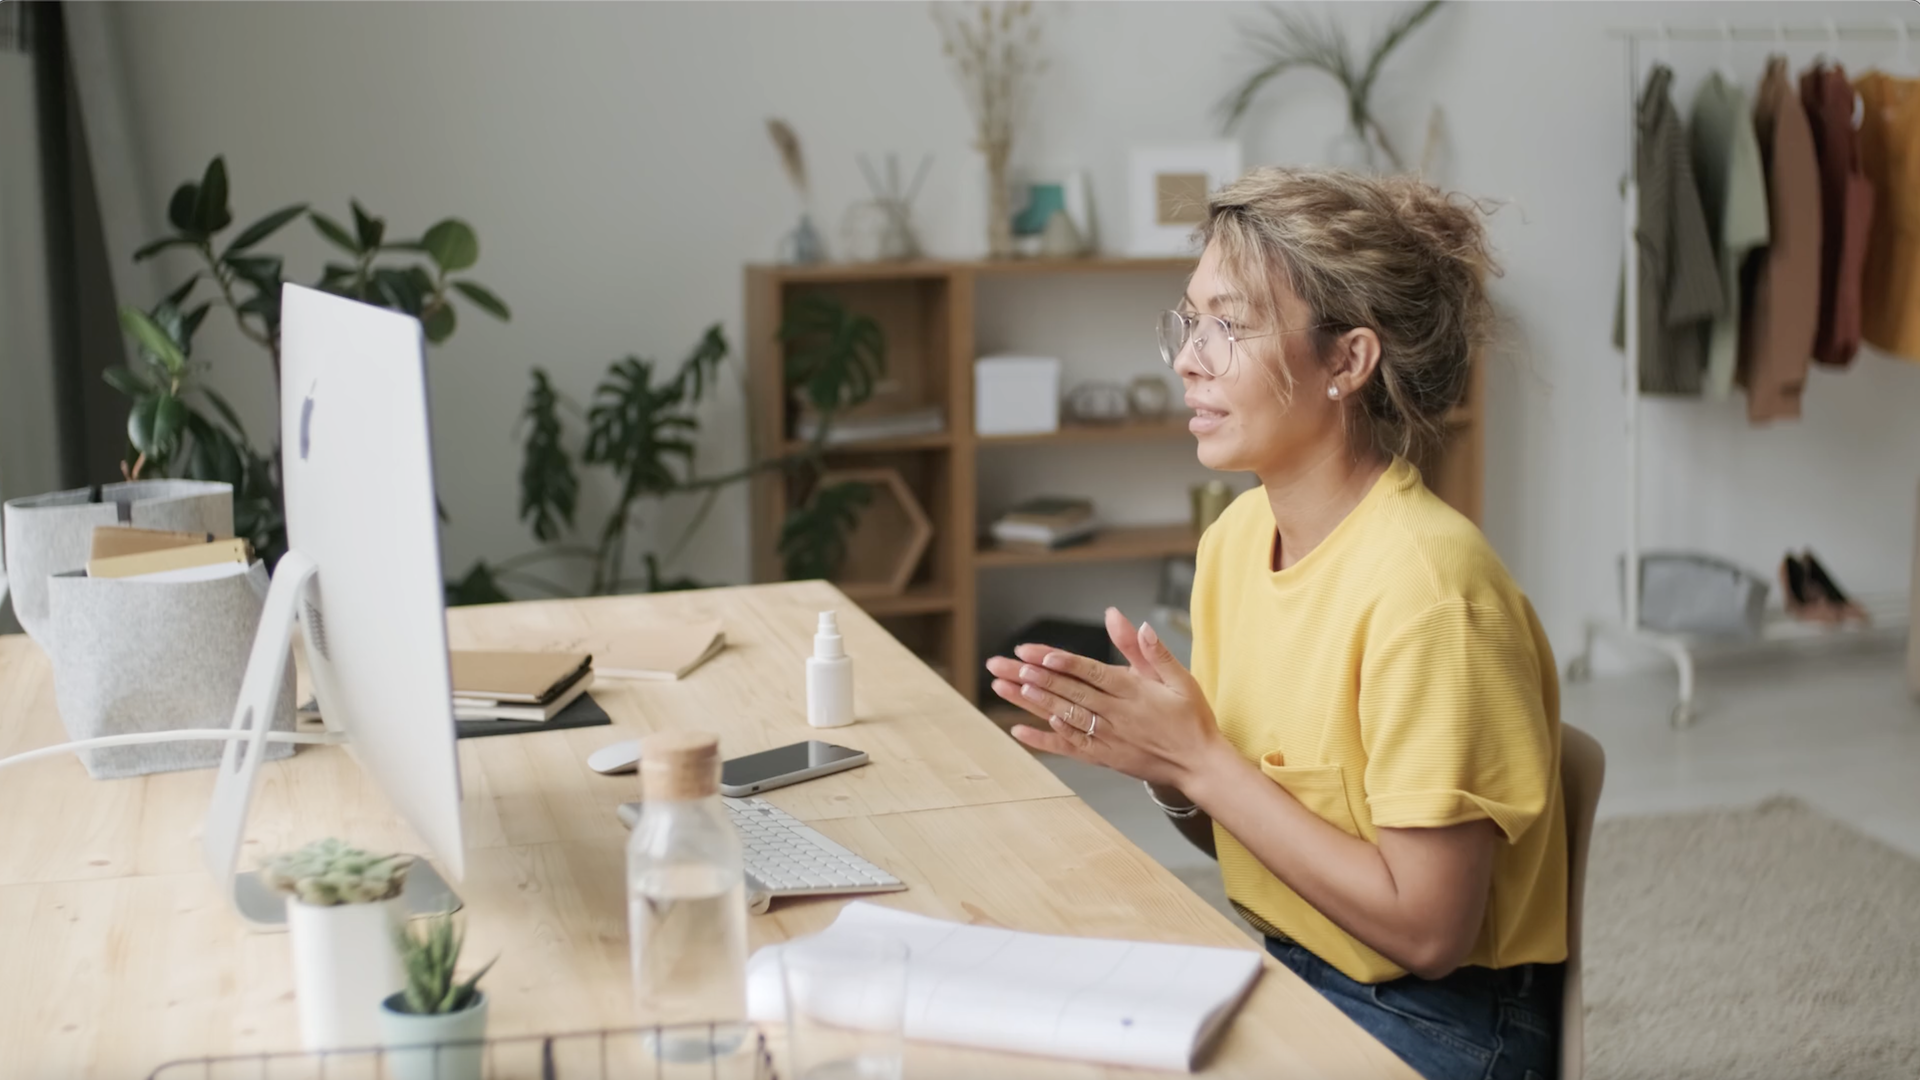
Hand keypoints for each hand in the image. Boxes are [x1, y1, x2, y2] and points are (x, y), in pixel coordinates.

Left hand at [983, 607, 1227, 787]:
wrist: (1200, 764)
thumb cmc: (1191, 717)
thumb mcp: (1178, 678)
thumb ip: (1151, 650)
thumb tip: (1132, 621)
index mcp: (1133, 690)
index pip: (1090, 673)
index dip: (1061, 663)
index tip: (1033, 654)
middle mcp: (1116, 714)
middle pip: (1068, 692)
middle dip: (1033, 677)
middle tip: (1003, 664)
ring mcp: (1108, 737)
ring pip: (1063, 716)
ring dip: (1031, 702)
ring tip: (1004, 688)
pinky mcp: (1104, 757)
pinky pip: (1069, 748)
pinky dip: (1044, 740)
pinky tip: (1019, 730)